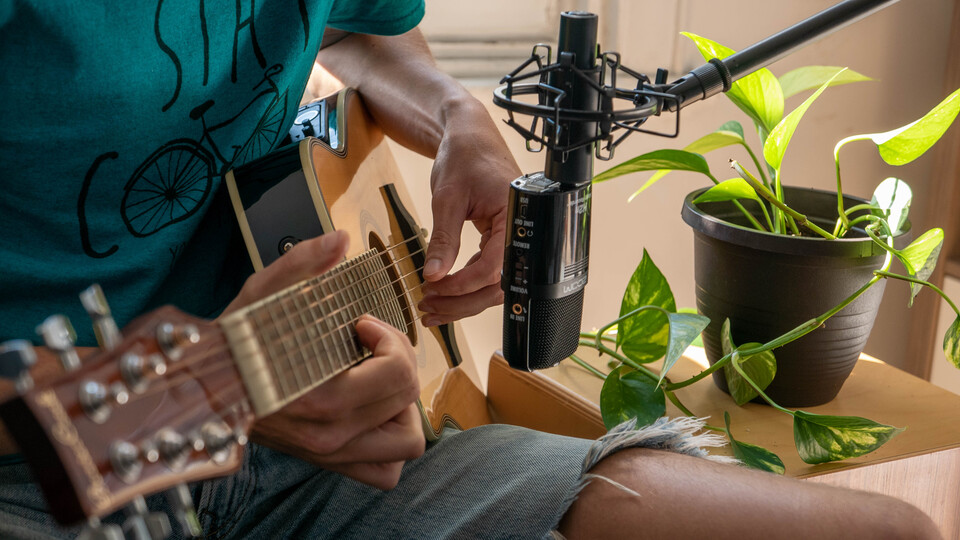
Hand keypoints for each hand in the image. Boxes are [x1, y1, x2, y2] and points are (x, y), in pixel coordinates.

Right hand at [220, 231, 424, 489]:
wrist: (198, 390)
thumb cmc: (232, 343)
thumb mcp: (262, 295)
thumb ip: (302, 265)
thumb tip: (339, 240)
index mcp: (317, 397)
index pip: (397, 374)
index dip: (389, 338)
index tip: (361, 324)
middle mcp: (328, 434)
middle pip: (407, 399)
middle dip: (398, 361)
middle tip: (370, 344)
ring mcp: (331, 454)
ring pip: (407, 443)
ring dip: (402, 407)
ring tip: (376, 380)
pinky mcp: (331, 463)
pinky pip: (386, 472)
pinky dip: (390, 442)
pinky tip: (371, 411)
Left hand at [418, 100, 520, 325]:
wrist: (469, 137)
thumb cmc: (464, 156)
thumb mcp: (448, 197)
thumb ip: (443, 238)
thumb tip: (434, 275)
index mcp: (516, 217)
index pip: (494, 266)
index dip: (463, 284)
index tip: (434, 288)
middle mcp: (521, 232)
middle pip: (499, 284)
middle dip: (463, 301)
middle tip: (430, 309)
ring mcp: (513, 238)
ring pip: (493, 284)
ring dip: (463, 299)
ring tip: (432, 307)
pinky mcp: (501, 240)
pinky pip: (487, 271)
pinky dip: (466, 284)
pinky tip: (443, 292)